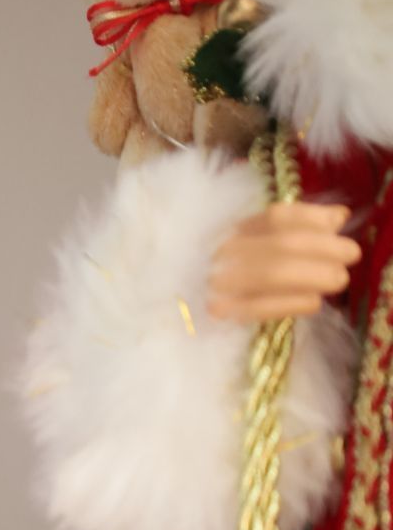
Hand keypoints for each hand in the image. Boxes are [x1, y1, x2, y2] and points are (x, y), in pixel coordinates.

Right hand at [208, 202, 360, 321]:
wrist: (179, 313)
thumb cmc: (228, 274)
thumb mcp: (256, 243)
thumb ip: (296, 227)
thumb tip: (338, 217)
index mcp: (230, 229)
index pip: (276, 216)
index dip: (312, 217)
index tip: (338, 221)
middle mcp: (222, 252)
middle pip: (281, 244)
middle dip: (324, 248)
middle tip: (350, 254)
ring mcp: (217, 283)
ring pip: (274, 273)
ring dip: (315, 275)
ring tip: (339, 279)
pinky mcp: (218, 313)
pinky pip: (260, 308)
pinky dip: (293, 303)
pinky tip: (314, 302)